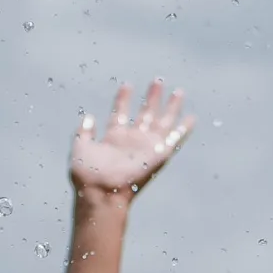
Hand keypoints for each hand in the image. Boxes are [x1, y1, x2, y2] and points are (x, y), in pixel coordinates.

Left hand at [69, 81, 194, 199]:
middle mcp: (133, 141)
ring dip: (171, 107)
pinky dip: (184, 129)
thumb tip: (89, 116)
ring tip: (179, 92)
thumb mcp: (80, 147)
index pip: (120, 113)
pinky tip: (192, 118)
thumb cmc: (88, 174)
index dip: (123, 99)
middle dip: (152, 98)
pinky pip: (174, 140)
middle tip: (158, 81)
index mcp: (114, 138)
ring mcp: (147, 147)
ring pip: (163, 122)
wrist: (102, 191)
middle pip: (145, 114)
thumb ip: (84, 132)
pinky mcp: (159, 154)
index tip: (127, 85)